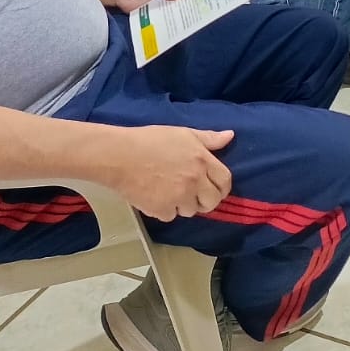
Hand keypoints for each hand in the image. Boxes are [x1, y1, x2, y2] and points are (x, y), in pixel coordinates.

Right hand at [108, 125, 234, 218]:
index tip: (214, 187)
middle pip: (212, 201)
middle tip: (194, 194)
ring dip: (185, 205)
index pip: (225, 181)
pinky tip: (156, 197)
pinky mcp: (162, 210)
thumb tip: (230, 136)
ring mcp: (179, 197)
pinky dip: (166, 210)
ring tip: (171, 192)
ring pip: (191, 211)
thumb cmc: (150, 140)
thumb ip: (209, 138)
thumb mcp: (183, 133)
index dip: (222, 186)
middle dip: (206, 200)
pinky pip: (171, 216)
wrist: (119, 156)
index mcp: (202, 161)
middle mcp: (194, 181)